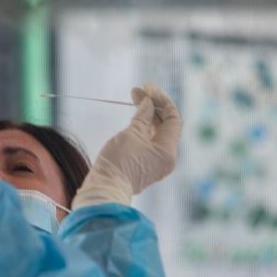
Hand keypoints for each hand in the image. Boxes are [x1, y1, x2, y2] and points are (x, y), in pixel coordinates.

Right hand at [72, 84, 181, 208]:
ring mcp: (156, 164)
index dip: (160, 100)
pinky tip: (134, 119)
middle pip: (166, 125)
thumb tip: (149, 102)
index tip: (146, 87)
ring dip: (147, 116)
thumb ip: (143, 115)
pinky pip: (149, 143)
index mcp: (168, 150)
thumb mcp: (132, 133)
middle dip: (153, 106)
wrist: (104, 189)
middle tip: (137, 91)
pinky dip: (143, 129)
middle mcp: (166, 159)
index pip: (173, 118)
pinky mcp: (144, 167)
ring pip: (156, 134)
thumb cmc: (118, 162)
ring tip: (134, 101)